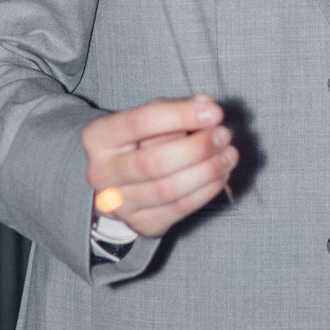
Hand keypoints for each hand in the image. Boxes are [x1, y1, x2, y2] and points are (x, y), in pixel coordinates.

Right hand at [82, 95, 237, 237]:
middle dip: (197, 148)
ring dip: (207, 171)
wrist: (119, 181)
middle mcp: (101, 173)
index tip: (215, 112)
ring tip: (230, 155)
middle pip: (153, 162)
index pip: (140, 122)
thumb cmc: (140, 139)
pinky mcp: (139, 224)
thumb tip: (205, 104)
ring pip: (167, 190)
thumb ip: (176, 108)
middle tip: (225, 135)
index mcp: (99, 137)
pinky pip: (177, 210)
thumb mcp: (151, 115)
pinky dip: (205, 192)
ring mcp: (118, 204)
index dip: (181, 116)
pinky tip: (221, 176)